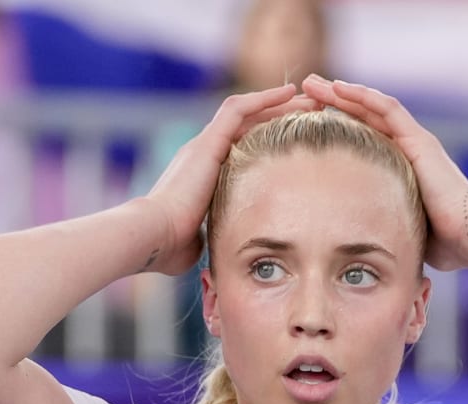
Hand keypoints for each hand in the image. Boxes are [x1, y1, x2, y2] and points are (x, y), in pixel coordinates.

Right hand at [140, 84, 318, 274]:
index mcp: (202, 176)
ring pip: (246, 112)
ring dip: (279, 104)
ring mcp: (204, 144)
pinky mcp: (207, 141)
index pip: (241, 149)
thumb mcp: (200, 240)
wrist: (155, 235)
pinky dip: (264, 99)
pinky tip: (289, 93)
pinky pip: (238, 109)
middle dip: (280, 118)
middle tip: (312, 113)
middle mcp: (202, 153)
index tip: (296, 142)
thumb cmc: (172, 246)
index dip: (268, 142)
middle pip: (247, 126)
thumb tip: (221, 245)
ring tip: (309, 98)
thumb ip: (213, 234)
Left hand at [300, 75, 467, 272]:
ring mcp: (415, 141)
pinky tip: (338, 87)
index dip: (336, 127)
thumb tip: (355, 246)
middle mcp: (408, 148)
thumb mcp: (399, 227)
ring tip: (312, 84)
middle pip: (364, 118)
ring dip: (341, 93)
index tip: (307, 123)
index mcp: (401, 167)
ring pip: (372, 107)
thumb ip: (380, 224)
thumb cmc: (440, 244)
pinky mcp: (419, 139)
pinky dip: (362, 96)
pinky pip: (387, 108)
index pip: (363, 139)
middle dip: (332, 104)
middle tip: (304, 92)